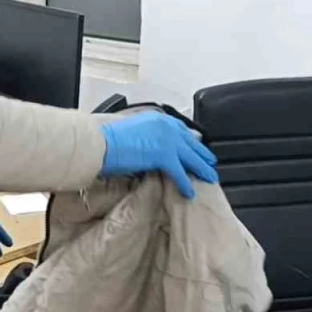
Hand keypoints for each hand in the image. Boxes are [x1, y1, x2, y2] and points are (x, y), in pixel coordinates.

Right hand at [99, 112, 218, 198]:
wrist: (100, 143)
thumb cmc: (107, 139)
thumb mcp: (130, 130)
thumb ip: (145, 134)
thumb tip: (150, 146)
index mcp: (157, 119)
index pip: (180, 129)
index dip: (190, 139)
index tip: (198, 144)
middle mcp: (166, 126)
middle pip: (190, 142)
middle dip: (201, 154)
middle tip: (211, 162)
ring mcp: (167, 140)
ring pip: (190, 157)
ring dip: (201, 168)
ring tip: (210, 178)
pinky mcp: (164, 155)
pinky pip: (179, 172)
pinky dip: (185, 183)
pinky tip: (190, 192)